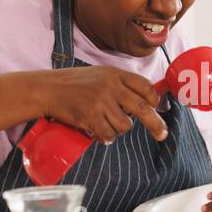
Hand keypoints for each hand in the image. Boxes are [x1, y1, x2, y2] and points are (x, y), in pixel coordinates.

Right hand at [41, 66, 166, 142]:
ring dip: (117, 129)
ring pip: (125, 126)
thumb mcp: (101, 74)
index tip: (156, 108)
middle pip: (143, 109)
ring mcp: (101, 102)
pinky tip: (97, 131)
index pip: (146, 87)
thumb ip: (121, 84)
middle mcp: (111, 86)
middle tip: (162, 134)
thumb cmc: (75, 83)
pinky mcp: (91, 116)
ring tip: (104, 123)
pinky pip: (109, 135)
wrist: (49, 89)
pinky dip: (105, 137)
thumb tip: (145, 101)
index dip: (154, 100)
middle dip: (156, 124)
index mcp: (116, 74)